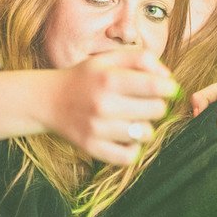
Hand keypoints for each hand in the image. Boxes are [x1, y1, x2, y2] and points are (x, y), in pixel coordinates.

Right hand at [47, 48, 177, 164]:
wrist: (47, 100)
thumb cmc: (84, 78)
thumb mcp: (107, 60)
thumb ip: (140, 59)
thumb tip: (169, 78)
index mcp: (109, 78)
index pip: (157, 86)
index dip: (169, 88)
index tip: (166, 89)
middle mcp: (103, 104)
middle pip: (157, 110)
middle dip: (156, 105)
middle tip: (142, 102)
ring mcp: (97, 128)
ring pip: (146, 134)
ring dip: (144, 127)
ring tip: (131, 119)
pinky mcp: (92, 147)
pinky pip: (129, 156)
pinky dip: (132, 149)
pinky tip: (124, 138)